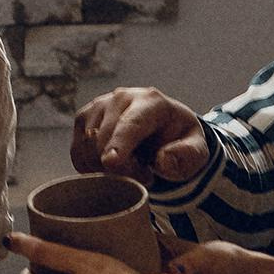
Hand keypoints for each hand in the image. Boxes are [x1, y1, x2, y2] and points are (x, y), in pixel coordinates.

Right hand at [70, 86, 210, 183]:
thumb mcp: (196, 151)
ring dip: (106, 170)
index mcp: (151, 101)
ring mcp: (99, 106)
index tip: (111, 162)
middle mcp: (121, 97)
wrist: (162, 129)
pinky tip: (112, 166)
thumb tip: (163, 160)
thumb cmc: (179, 141)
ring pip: (87, 148)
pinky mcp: (83, 119)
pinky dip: (91, 168)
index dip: (120, 144)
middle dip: (121, 170)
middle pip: (105, 140)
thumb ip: (187, 156)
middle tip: (145, 176)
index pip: (131, 124)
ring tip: (131, 167)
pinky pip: (77, 153)